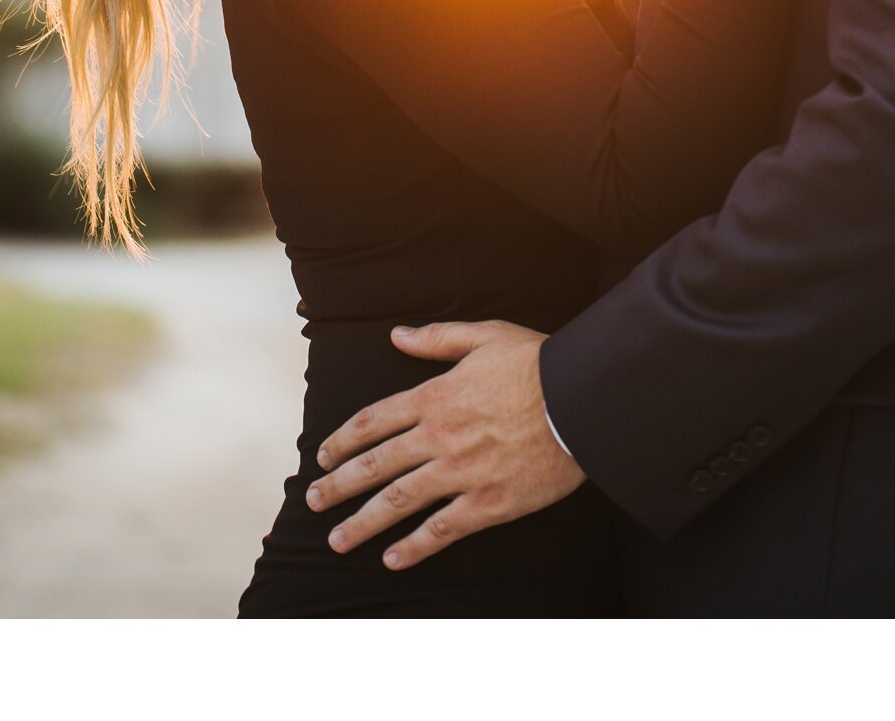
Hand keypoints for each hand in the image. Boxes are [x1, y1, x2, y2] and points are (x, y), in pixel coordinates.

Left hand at [305, 319, 586, 568]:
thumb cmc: (537, 363)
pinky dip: (415, 548)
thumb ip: (437, 338)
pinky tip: (393, 559)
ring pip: (398, 502)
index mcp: (435, 396)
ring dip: (363, 523)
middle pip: (375, 465)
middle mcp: (439, 437)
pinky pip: (442, 530)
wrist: (581, 399)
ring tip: (337, 540)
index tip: (322, 455)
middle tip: (313, 501)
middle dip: (339, 485)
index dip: (343, 440)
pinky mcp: (488, 503)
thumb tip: (398, 335)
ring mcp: (461, 473)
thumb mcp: (485, 336)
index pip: (373, 422)